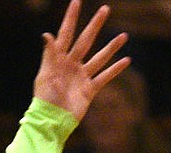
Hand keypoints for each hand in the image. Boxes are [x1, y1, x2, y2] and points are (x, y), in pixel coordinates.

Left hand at [33, 1, 129, 122]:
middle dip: (95, 25)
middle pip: (86, 40)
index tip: (76, 1)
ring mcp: (81, 76)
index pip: (66, 33)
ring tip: (124, 35)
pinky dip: (115, 69)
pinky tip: (126, 60)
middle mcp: (71, 65)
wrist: (52, 122)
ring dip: (111, 47)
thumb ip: (49, 55)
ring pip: (99, 57)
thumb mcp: (45, 76)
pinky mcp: (89, 90)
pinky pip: (105, 77)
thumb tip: (47, 34)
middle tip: (105, 9)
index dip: (71, 17)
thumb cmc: (44, 100)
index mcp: (58, 59)